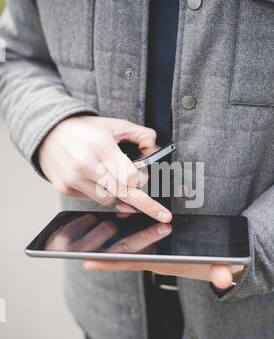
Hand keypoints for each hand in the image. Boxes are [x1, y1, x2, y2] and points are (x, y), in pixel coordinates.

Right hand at [38, 116, 171, 221]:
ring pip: (108, 201)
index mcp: (100, 146)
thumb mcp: (115, 125)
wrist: (48, 133)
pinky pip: (92, 200)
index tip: (146, 182)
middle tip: (160, 212)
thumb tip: (155, 150)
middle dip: (141, 201)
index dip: (141, 181)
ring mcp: (73, 178)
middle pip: (122, 193)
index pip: (130, 177)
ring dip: (117, 194)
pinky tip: (97, 180)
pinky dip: (100, 194)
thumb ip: (140, 135)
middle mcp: (85, 164)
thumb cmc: (84, 130)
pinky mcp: (64, 188)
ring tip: (115, 181)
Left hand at [83, 220, 243, 289]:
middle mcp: (155, 259)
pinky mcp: (159, 246)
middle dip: (102, 250)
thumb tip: (223, 280)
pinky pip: (137, 240)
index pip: (132, 264)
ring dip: (111, 237)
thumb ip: (222, 273)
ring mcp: (156, 252)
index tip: (88, 262)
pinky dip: (125, 231)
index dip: (110, 264)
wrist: (224, 264)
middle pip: (124, 253)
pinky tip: (117, 217)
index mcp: (163, 263)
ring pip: (128, 245)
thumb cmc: (218, 264)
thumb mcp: (222, 267)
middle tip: (79, 246)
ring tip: (91, 225)